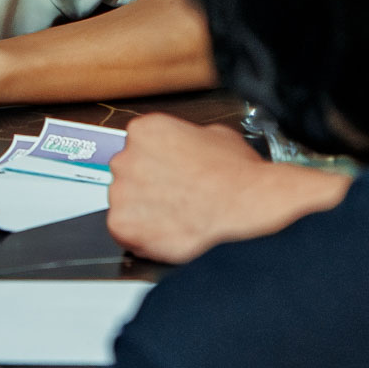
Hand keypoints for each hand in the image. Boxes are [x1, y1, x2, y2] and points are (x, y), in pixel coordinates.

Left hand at [106, 114, 349, 262]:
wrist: (247, 207)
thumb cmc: (238, 174)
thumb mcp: (216, 135)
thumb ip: (189, 137)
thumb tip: (190, 144)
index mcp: (145, 131)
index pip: (139, 145)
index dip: (158, 162)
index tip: (168, 172)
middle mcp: (126, 157)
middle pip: (129, 173)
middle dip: (149, 185)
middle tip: (176, 196)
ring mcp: (121, 192)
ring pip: (125, 203)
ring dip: (145, 211)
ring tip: (177, 216)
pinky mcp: (122, 225)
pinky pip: (125, 233)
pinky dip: (143, 237)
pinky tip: (169, 232)